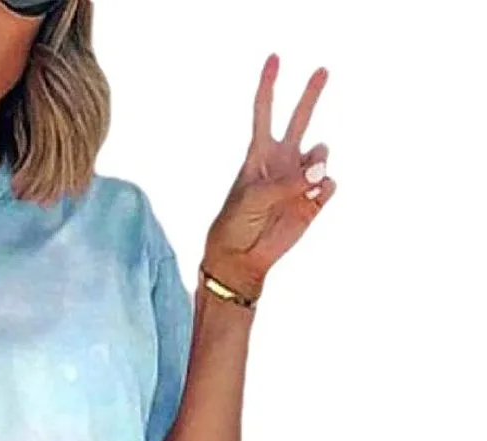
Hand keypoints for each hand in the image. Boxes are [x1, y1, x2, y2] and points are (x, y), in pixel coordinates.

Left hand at [202, 53, 337, 300]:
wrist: (241, 257)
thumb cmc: (236, 223)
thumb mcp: (254, 197)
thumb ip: (287, 180)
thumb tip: (322, 166)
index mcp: (259, 155)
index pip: (264, 112)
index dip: (269, 86)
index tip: (274, 59)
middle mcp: (282, 162)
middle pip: (299, 119)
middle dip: (310, 95)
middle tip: (322, 69)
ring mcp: (299, 180)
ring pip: (321, 153)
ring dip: (317, 161)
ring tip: (305, 179)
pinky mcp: (313, 201)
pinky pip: (329, 184)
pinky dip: (323, 188)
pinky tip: (311, 198)